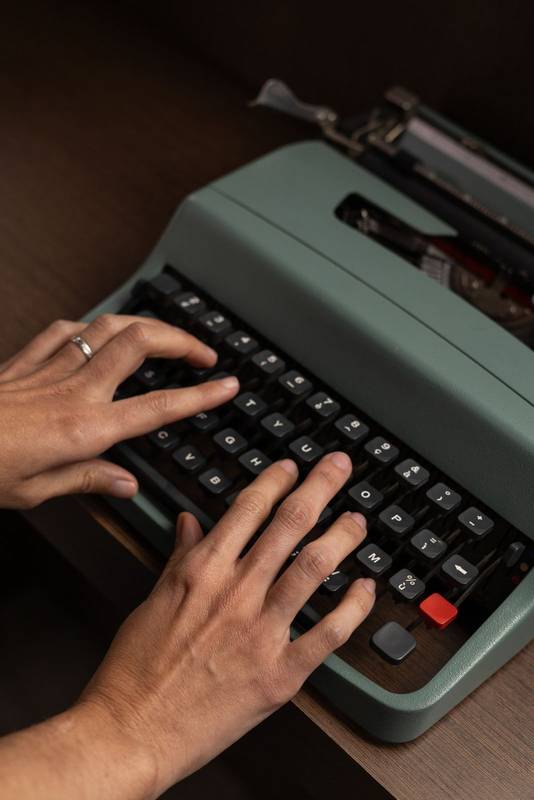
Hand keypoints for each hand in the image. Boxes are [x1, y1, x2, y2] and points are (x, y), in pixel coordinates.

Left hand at [0, 315, 238, 507]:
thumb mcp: (38, 492)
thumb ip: (90, 480)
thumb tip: (127, 483)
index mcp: (87, 428)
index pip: (160, 406)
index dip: (201, 394)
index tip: (227, 385)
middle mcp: (76, 390)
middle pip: (142, 343)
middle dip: (182, 341)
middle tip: (204, 352)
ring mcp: (52, 368)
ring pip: (110, 327)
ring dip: (146, 325)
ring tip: (164, 336)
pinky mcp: (26, 360)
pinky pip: (66, 330)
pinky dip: (91, 326)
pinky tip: (98, 332)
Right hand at [79, 452, 374, 797]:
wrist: (132, 730)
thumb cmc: (135, 669)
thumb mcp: (154, 599)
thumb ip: (181, 556)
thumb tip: (191, 523)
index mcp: (203, 570)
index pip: (248, 508)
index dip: (275, 480)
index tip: (291, 467)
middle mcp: (237, 593)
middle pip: (289, 525)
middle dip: (319, 487)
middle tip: (338, 466)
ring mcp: (262, 632)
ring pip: (314, 568)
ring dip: (342, 537)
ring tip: (357, 520)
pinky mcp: (280, 674)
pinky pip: (328, 633)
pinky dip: (352, 608)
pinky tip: (364, 588)